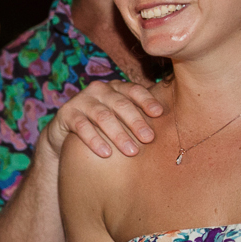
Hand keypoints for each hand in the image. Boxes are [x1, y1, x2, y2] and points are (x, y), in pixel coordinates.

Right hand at [42, 80, 162, 158]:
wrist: (66, 135)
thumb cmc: (103, 128)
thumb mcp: (120, 119)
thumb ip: (137, 118)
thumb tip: (173, 128)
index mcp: (116, 88)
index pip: (134, 90)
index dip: (147, 101)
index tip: (159, 114)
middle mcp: (99, 90)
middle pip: (120, 104)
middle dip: (136, 122)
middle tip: (149, 139)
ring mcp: (81, 100)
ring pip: (102, 116)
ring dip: (118, 134)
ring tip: (131, 151)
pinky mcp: (66, 113)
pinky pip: (81, 126)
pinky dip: (94, 140)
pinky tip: (106, 153)